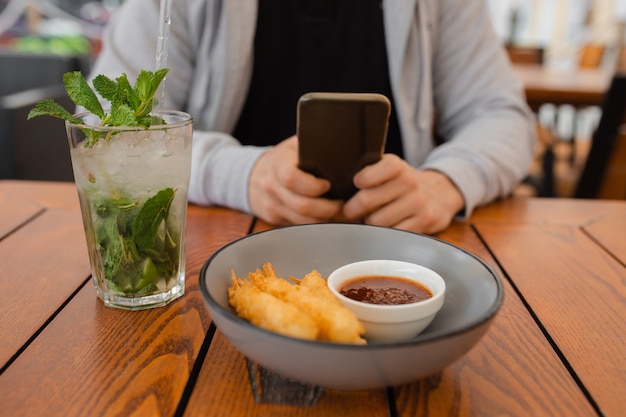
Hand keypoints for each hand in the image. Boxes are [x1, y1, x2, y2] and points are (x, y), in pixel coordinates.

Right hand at [249, 136, 342, 224]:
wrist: (252, 175)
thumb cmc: (283, 158)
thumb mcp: (295, 145)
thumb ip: (314, 145)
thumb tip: (344, 143)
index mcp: (278, 163)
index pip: (291, 178)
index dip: (313, 185)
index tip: (328, 184)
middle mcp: (272, 186)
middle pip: (301, 205)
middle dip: (327, 208)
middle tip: (342, 204)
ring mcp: (272, 204)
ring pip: (302, 221)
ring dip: (324, 219)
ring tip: (339, 212)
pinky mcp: (275, 219)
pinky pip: (298, 226)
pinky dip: (315, 224)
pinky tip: (326, 217)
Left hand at [342, 154, 464, 233]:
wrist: (441, 193)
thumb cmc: (404, 183)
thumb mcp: (390, 168)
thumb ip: (368, 171)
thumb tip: (337, 187)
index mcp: (396, 166)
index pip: (373, 171)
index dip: (361, 180)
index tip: (355, 184)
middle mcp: (409, 182)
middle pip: (367, 200)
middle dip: (352, 209)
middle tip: (349, 212)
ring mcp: (418, 202)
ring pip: (377, 221)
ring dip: (368, 224)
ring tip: (368, 219)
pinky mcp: (424, 221)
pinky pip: (393, 234)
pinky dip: (384, 234)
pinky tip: (384, 228)